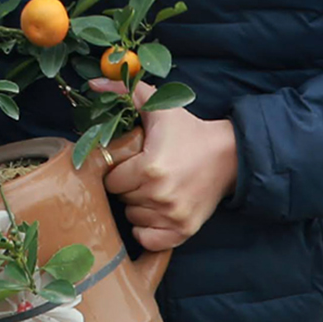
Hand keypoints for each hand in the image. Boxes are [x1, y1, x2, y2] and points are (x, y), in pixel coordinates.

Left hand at [91, 76, 237, 252]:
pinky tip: (156, 211)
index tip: (130, 163)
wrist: (228, 155)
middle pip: (121, 199)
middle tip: (143, 174)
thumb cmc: (189, 131)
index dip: (117, 170)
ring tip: (153, 189)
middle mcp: (160, 196)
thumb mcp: (159, 107)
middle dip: (127, 187)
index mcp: (150, 168)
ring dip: (138, 206)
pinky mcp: (184, 231)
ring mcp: (173, 216)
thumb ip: (125, 92)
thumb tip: (93, 82)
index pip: (111, 180)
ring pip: (133, 218)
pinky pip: (147, 239)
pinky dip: (147, 228)